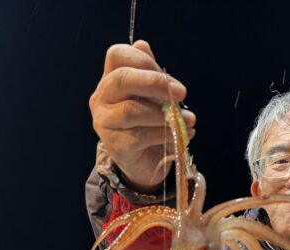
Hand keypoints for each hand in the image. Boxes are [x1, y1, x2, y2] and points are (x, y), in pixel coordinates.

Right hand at [89, 40, 196, 191]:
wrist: (145, 163)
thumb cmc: (149, 124)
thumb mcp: (153, 97)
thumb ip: (150, 74)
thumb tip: (144, 46)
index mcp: (111, 80)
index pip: (117, 55)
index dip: (144, 60)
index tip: (168, 78)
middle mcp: (102, 98)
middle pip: (121, 79)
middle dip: (155, 83)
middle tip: (182, 93)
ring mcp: (105, 123)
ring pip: (133, 110)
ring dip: (165, 115)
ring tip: (187, 120)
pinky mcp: (116, 146)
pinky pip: (142, 136)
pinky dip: (166, 134)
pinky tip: (184, 135)